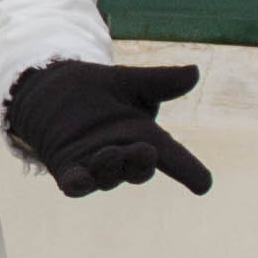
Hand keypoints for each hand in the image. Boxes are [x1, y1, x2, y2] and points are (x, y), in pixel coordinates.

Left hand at [5, 58, 211, 199]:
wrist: (54, 89)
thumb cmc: (100, 89)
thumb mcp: (130, 81)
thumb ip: (160, 81)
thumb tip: (193, 73)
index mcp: (146, 138)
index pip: (174, 158)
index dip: (190, 171)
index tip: (204, 184)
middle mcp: (124, 156)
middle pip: (139, 170)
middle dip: (142, 163)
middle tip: (145, 150)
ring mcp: (95, 166)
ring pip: (107, 176)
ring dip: (110, 167)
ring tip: (109, 152)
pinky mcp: (68, 169)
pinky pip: (75, 184)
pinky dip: (78, 184)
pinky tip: (78, 182)